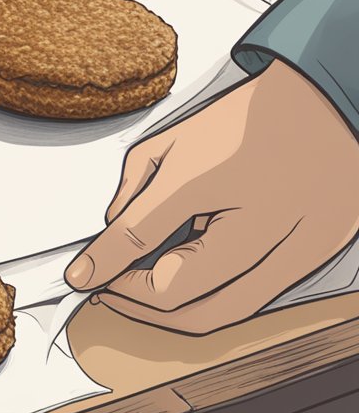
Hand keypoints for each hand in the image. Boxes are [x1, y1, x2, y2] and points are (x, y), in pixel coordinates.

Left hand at [65, 59, 358, 333]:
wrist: (325, 99)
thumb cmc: (253, 117)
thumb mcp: (176, 144)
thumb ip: (136, 192)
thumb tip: (108, 234)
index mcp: (228, 195)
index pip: (154, 260)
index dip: (111, 272)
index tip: (85, 273)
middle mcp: (272, 232)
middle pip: (190, 306)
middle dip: (137, 305)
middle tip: (107, 290)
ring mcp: (303, 251)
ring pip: (226, 313)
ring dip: (175, 312)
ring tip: (138, 293)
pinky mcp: (318, 256)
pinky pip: (256, 298)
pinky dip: (215, 298)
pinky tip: (186, 279)